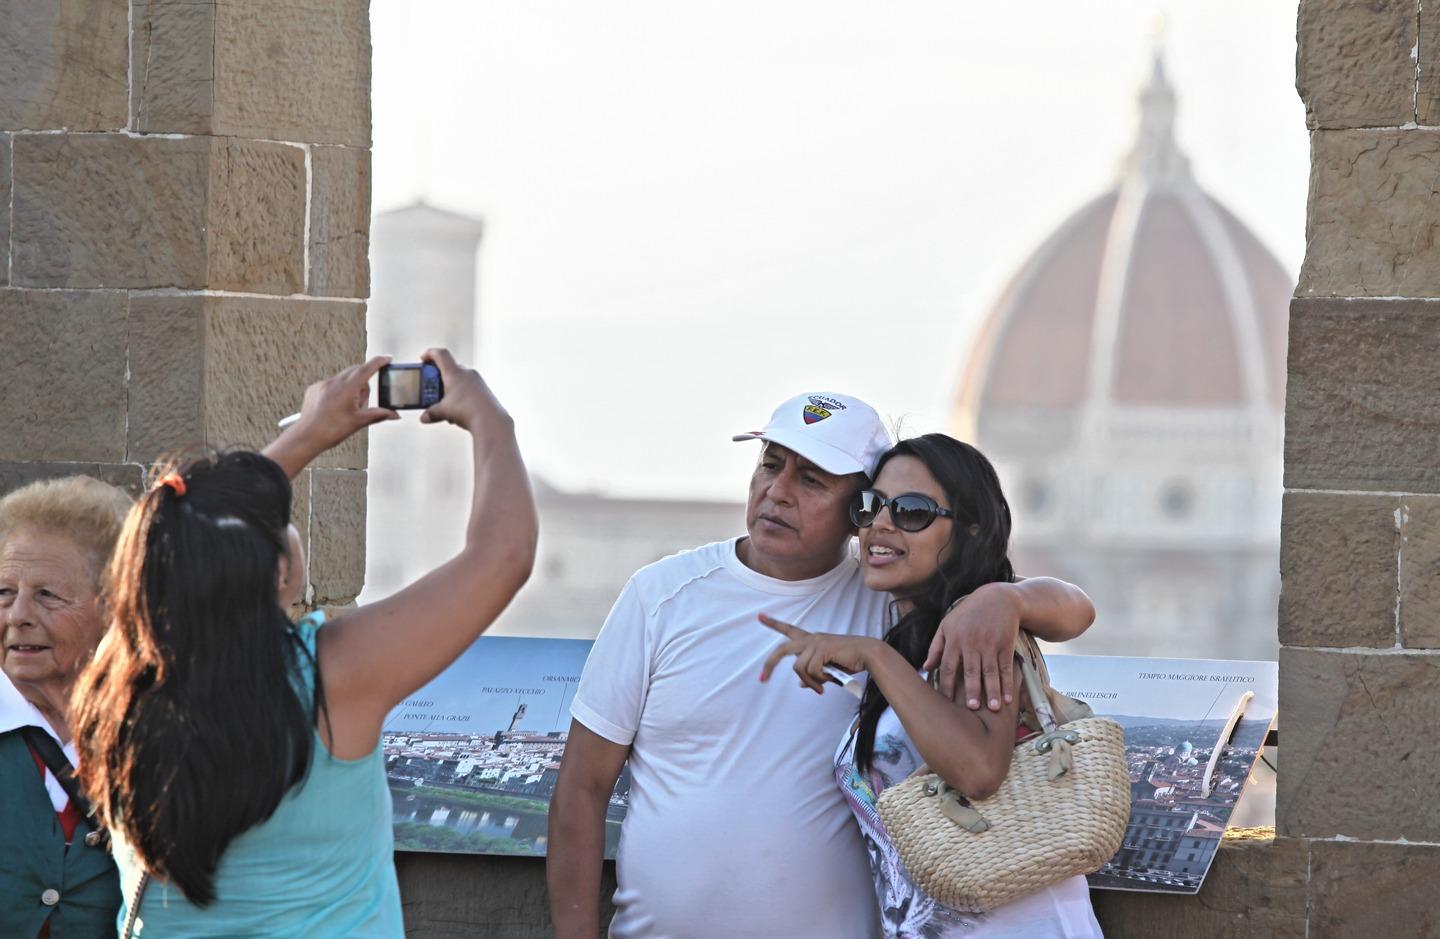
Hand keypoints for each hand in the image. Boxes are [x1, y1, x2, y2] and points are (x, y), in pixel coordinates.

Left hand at [292, 355, 398, 450]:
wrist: (306, 437)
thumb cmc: (329, 431)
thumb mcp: (358, 422)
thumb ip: (378, 415)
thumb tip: (393, 414)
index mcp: (347, 389)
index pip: (367, 369)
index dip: (379, 362)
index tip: (387, 359)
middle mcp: (334, 383)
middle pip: (356, 371)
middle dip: (364, 381)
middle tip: (362, 401)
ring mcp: (322, 385)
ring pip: (343, 378)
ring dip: (351, 387)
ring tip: (347, 408)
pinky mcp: (314, 389)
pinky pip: (331, 383)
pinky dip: (337, 391)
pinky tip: (335, 407)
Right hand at [417, 348, 511, 434]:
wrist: (490, 420)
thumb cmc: (468, 411)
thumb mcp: (444, 411)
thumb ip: (432, 412)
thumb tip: (425, 417)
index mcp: (454, 372)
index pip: (441, 354)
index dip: (430, 354)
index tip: (423, 358)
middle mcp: (467, 373)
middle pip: (450, 367)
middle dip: (440, 376)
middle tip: (432, 386)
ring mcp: (477, 381)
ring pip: (460, 379)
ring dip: (451, 387)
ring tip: (445, 402)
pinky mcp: (484, 390)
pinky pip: (469, 387)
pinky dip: (461, 394)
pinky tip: (458, 408)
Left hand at [758, 614, 875, 693]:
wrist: (868, 655)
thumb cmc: (850, 661)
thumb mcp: (827, 670)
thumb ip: (813, 674)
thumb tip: (800, 684)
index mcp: (812, 640)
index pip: (789, 630)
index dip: (773, 623)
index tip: (760, 616)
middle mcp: (811, 638)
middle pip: (782, 650)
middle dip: (770, 664)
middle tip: (762, 679)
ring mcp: (816, 642)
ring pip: (799, 668)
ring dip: (810, 682)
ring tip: (822, 687)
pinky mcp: (822, 648)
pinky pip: (811, 671)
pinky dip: (819, 680)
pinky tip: (830, 680)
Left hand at [923, 583, 1020, 710]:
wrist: (997, 598)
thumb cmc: (967, 614)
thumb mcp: (947, 625)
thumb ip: (936, 647)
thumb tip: (926, 668)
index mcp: (954, 639)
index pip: (948, 666)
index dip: (947, 685)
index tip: (946, 703)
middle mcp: (971, 642)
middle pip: (971, 670)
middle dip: (972, 690)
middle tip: (971, 708)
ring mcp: (990, 643)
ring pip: (990, 670)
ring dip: (992, 690)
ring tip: (993, 708)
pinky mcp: (1006, 644)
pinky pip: (1006, 667)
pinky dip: (1008, 683)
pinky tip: (1008, 698)